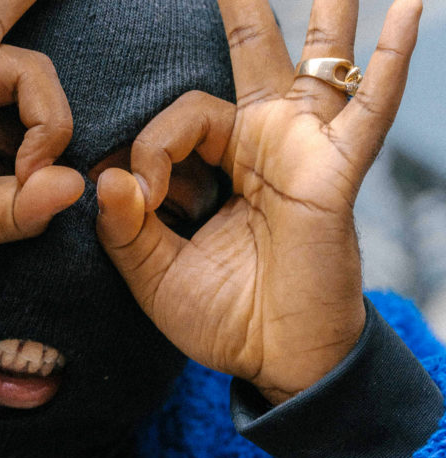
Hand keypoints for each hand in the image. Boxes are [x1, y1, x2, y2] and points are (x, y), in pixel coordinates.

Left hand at [96, 0, 421, 403]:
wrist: (276, 361)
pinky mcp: (335, 172)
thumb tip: (107, 178)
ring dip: (325, 9)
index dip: (154, 152)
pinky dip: (393, 60)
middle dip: (242, 7)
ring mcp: (303, 150)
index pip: (178, 122)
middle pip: (250, 56)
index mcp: (222, 164)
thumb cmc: (223, 317)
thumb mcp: (156, 275)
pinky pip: (369, 109)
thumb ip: (126, 229)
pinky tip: (411, 7)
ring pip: (314, 60)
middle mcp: (264, 144)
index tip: (146, 200)